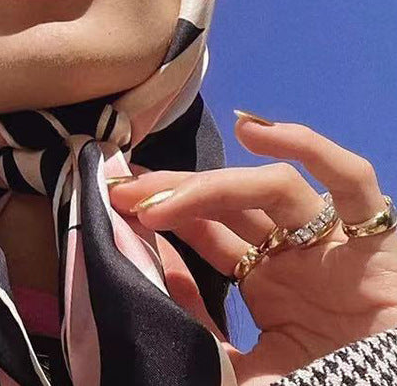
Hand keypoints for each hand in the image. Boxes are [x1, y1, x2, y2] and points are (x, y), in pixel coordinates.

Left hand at [108, 113, 396, 385]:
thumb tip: (149, 281)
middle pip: (228, 203)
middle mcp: (295, 251)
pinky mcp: (375, 232)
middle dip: (174, 192)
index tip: (118, 204)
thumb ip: (203, 329)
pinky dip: (305, 146)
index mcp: (268, 281)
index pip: (206, 232)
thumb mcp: (252, 369)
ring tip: (159, 192)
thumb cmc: (333, 384)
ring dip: (211, 183)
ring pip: (269, 188)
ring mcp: (332, 238)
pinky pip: (348, 177)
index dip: (164, 213)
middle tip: (123, 192)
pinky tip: (253, 128)